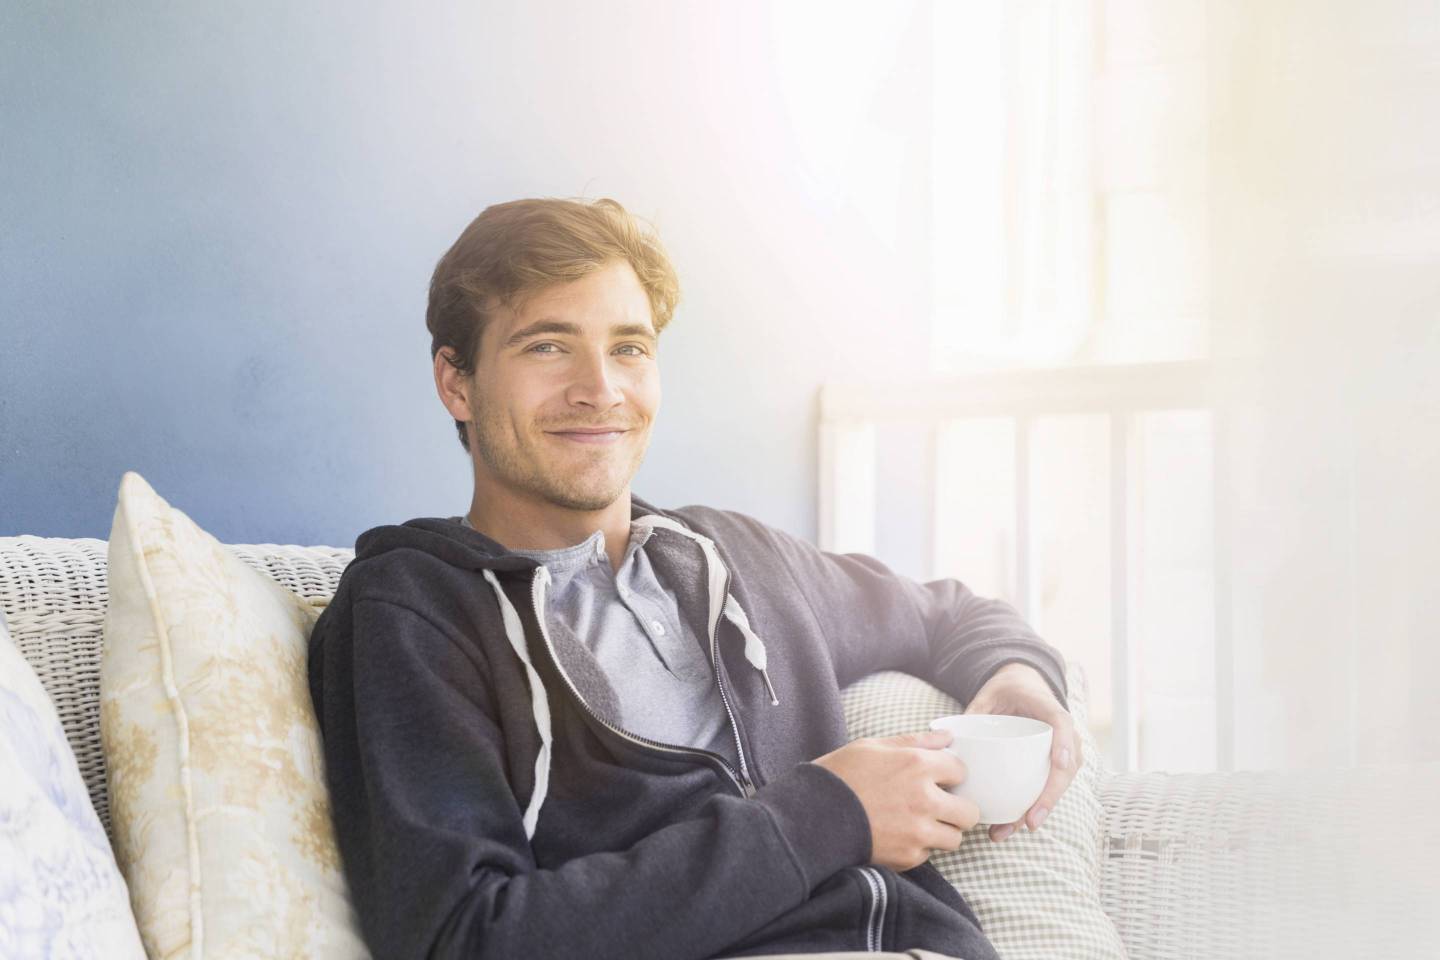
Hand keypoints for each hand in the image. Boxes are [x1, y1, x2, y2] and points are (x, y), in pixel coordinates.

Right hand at [813, 731, 980, 870]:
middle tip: (941, 807)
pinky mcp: (908, 857)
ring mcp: (918, 831)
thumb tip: (946, 736)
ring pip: (954, 838)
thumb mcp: (872, 746)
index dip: (951, 774)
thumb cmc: (839, 776)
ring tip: (920, 824)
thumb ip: (914, 741)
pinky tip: (898, 836)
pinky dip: (918, 848)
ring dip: (942, 832)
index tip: (941, 779)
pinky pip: (928, 855)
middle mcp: (924, 799)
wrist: (811, 817)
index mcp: (917, 765)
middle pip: (969, 812)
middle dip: (958, 809)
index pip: (961, 771)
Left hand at [964, 662, 1079, 841]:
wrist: (1021, 689)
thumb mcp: (989, 694)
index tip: (1061, 764)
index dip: (1064, 744)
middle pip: (1066, 768)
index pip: (1062, 724)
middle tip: (1030, 820)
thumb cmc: (1005, 692)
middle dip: (1049, 797)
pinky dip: (1028, 810)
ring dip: (1036, 812)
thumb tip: (950, 737)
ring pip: (1057, 786)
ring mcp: (1061, 753)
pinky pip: (1045, 790)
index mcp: (1049, 710)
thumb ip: (975, 710)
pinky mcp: (1049, 767)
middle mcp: (1062, 735)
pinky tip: (1006, 827)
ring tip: (1007, 831)